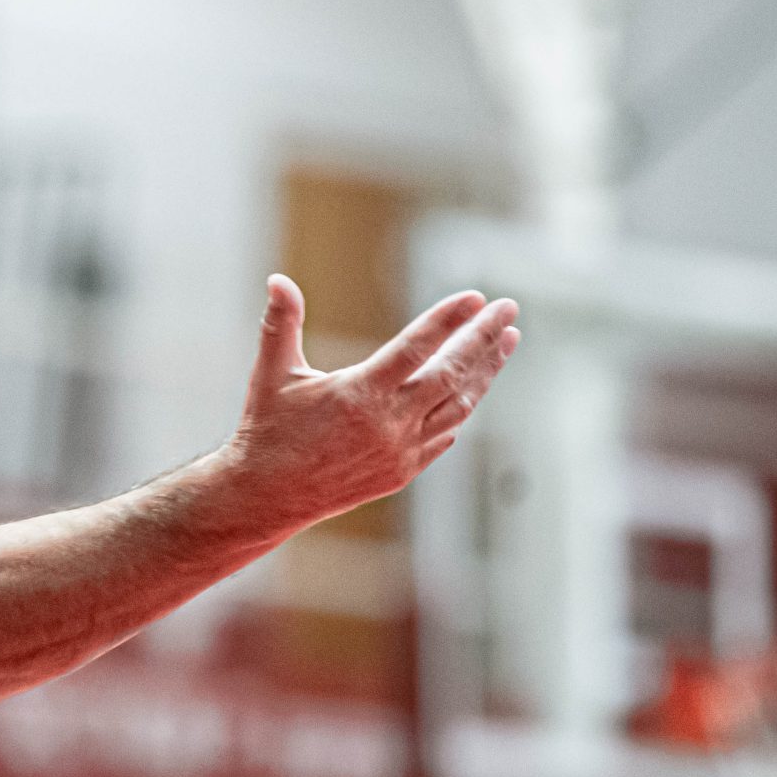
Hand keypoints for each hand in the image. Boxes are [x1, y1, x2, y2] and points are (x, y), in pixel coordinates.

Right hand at [220, 275, 517, 532]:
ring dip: (485, 372)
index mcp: (360, 393)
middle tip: (508, 308)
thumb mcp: (271, 372)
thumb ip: (281, 322)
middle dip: (484, 338)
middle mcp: (388, 423)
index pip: (417, 346)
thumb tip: (278, 279)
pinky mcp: (403, 472)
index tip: (475, 297)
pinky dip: (461, 408)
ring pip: (458, 406)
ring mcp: (401, 451)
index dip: (449, 319)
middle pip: (452, 373)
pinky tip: (471, 389)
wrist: (267, 497)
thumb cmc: (268, 429)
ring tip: (505, 341)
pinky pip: (445, 436)